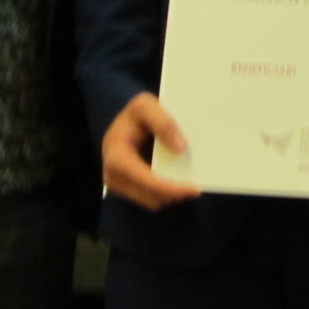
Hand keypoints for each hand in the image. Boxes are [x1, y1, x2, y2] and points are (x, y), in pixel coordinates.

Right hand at [101, 92, 201, 210]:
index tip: (194, 189)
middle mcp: (112, 176)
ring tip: (185, 180)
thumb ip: (163, 122)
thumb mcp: (146, 105)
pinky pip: (151, 200)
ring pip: (153, 202)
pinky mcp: (126, 191)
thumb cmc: (134, 114)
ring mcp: (117, 186)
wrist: (124, 123)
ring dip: (171, 194)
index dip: (169, 187)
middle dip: (175, 193)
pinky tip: (174, 180)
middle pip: (151, 197)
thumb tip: (180, 147)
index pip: (144, 180)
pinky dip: (165, 193)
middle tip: (196, 187)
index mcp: (116, 156)